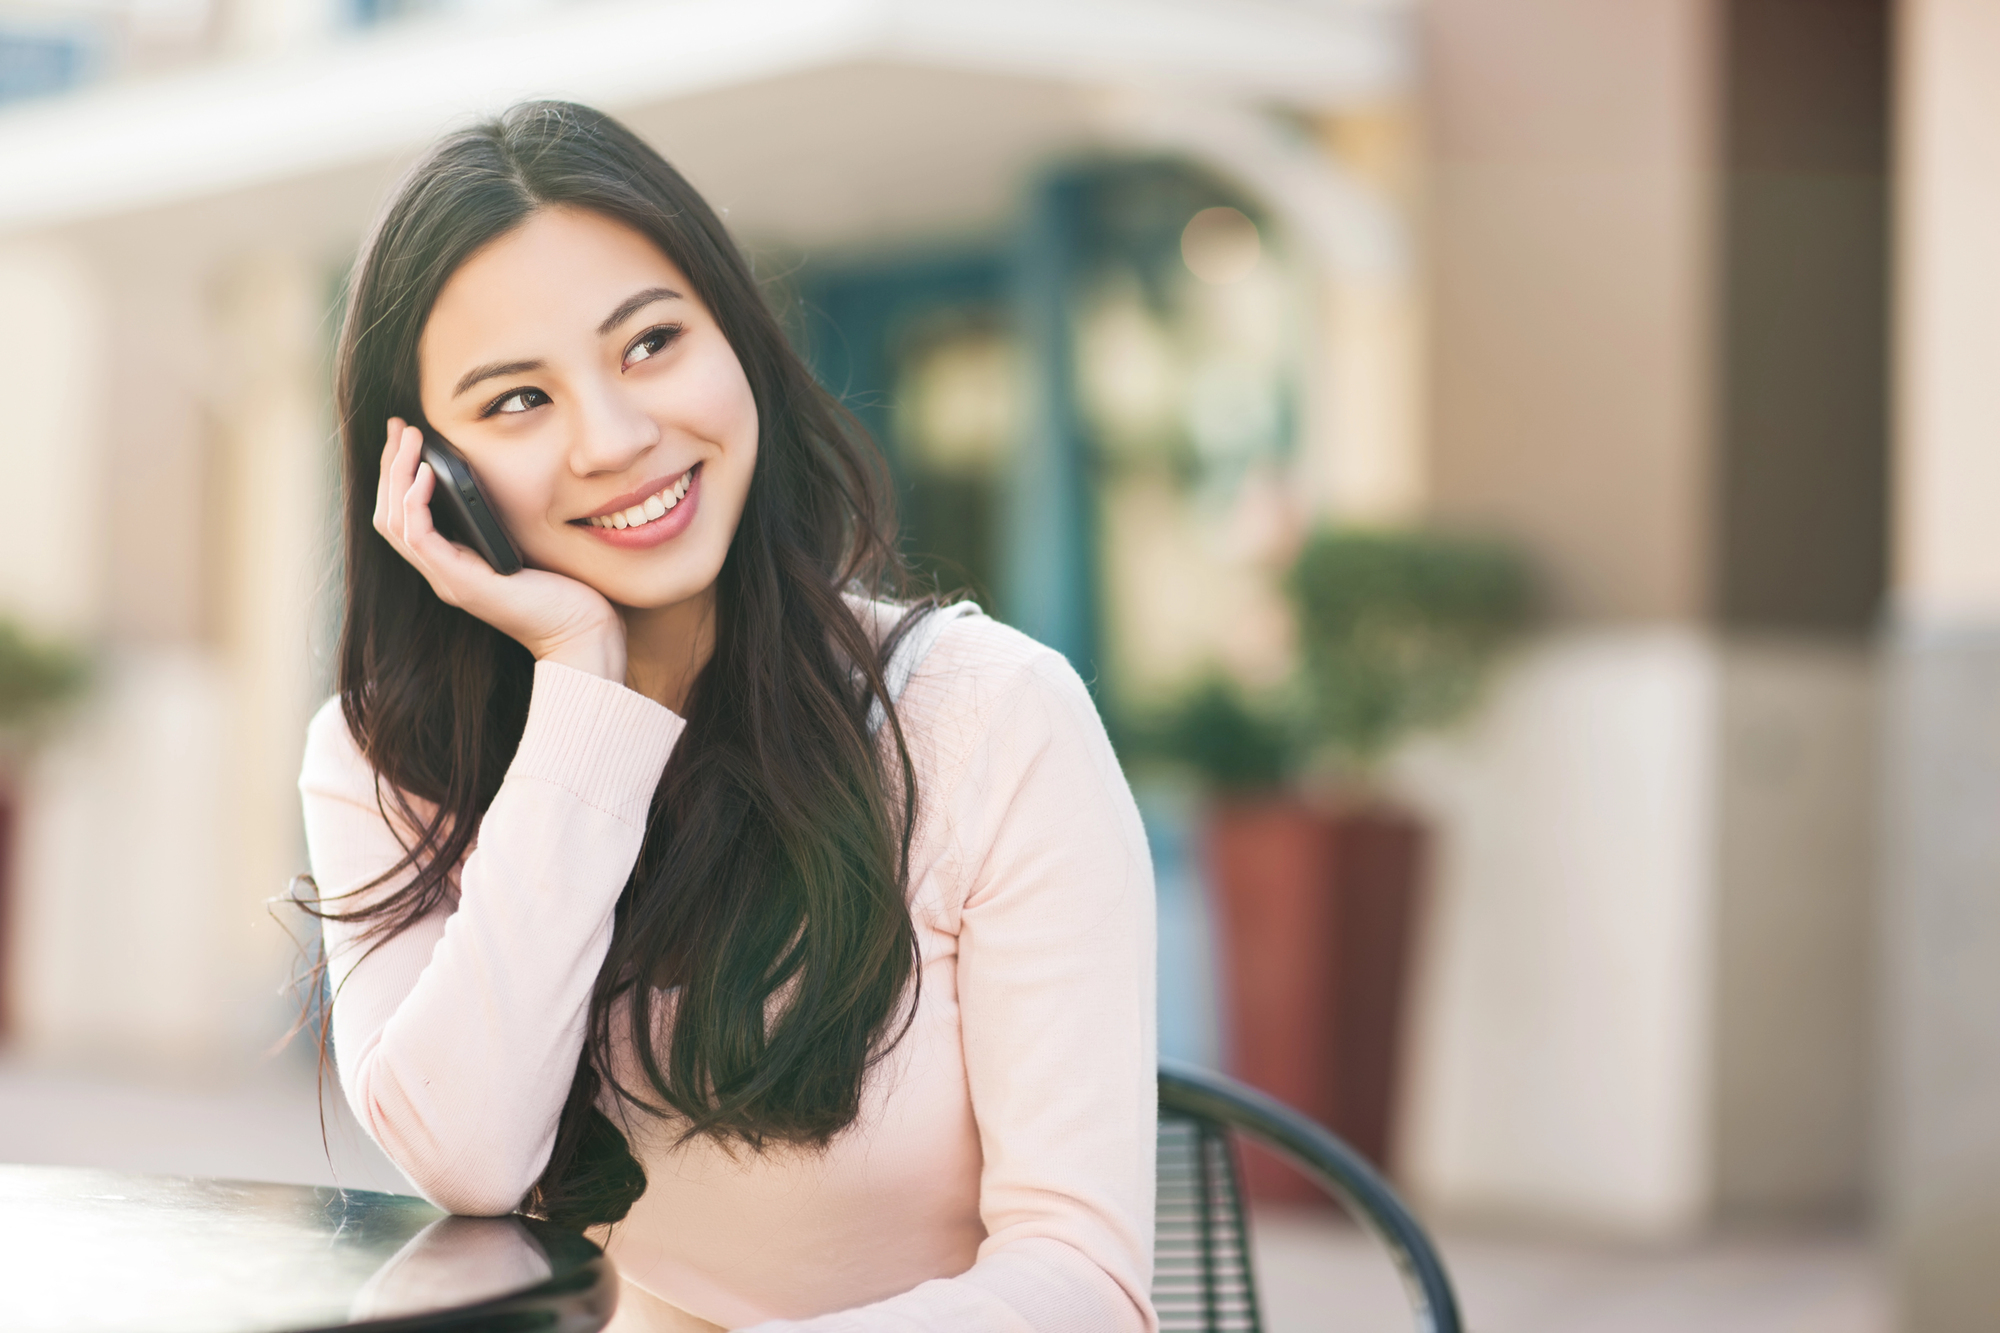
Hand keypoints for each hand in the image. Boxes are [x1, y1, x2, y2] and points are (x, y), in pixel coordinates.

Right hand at [373, 419, 625, 680]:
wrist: (580, 633)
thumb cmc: (564, 590)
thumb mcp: (524, 543)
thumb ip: (501, 520)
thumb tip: (493, 477)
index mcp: (453, 564)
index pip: (403, 517)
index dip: (398, 476)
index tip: (406, 436)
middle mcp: (441, 573)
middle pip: (389, 515)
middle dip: (390, 466)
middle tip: (397, 427)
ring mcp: (446, 580)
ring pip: (394, 522)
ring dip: (397, 475)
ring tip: (408, 438)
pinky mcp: (460, 583)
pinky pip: (419, 536)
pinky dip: (416, 501)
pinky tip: (428, 472)